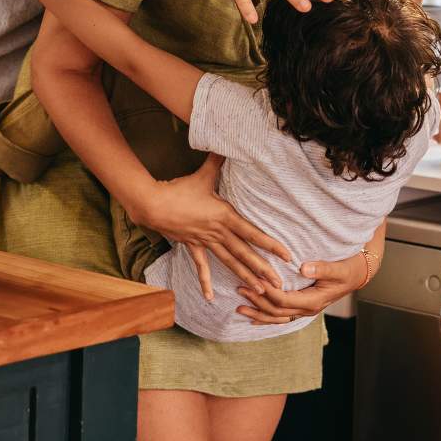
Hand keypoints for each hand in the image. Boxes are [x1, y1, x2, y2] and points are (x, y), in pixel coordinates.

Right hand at [129, 156, 289, 292]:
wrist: (153, 204)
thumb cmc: (179, 189)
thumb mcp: (203, 175)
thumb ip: (218, 160)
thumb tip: (228, 143)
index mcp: (225, 216)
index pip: (253, 233)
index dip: (271, 245)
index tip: (286, 256)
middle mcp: (218, 233)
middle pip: (244, 254)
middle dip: (263, 270)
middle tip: (279, 285)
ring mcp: (206, 242)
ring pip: (229, 262)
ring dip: (244, 277)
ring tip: (259, 291)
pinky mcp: (193, 246)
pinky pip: (202, 267)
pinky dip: (206, 282)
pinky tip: (210, 298)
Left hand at [236, 221, 387, 325]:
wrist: (358, 274)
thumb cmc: (349, 268)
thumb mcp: (339, 267)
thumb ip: (322, 268)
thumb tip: (303, 268)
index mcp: (314, 300)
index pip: (285, 300)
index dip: (269, 293)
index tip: (255, 282)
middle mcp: (308, 308)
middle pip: (277, 311)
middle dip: (257, 302)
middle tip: (240, 290)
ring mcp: (305, 309)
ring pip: (277, 317)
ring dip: (258, 313)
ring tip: (240, 307)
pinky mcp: (302, 305)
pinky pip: (282, 316)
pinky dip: (267, 317)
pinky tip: (254, 318)